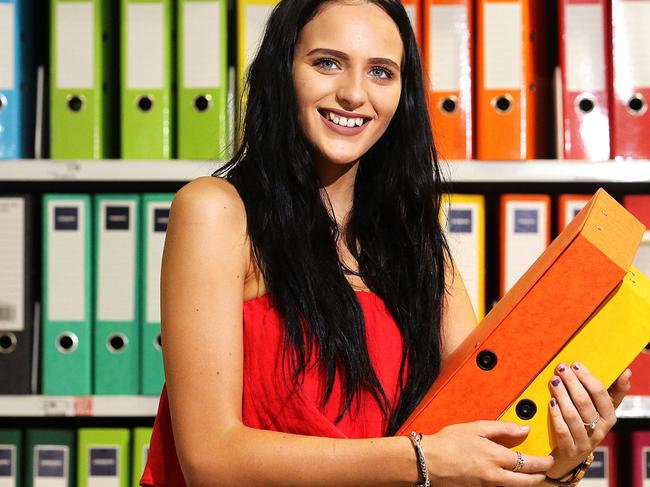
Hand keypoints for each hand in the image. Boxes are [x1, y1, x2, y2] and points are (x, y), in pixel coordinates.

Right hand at [422, 420, 553, 485]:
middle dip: (539, 477)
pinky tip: (506, 477)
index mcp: (495, 457)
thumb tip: (523, 428)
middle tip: (544, 470)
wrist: (427, 461)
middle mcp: (494, 475)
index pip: (528, 463)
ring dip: (526, 482)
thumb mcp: (475, 427)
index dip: (543, 462)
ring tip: (529, 475)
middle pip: (527, 482)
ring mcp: (487, 486)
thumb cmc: (447, 443)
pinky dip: (508, 484)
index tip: (549, 458)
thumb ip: (502, 427)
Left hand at [545, 363, 631, 479]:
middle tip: (561, 368)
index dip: (588, 378)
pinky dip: (556, 415)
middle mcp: (599, 431)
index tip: (576, 364)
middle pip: (585, 403)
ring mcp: (584, 442)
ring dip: (562, 395)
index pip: (601, 395)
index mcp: (609, 418)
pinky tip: (551, 402)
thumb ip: (612, 392)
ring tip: (554, 381)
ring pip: (573, 416)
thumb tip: (626, 372)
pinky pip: (563, 431)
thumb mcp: (600, 410)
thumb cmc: (586, 425)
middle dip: (572, 382)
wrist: (570, 456)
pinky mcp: (569, 450)